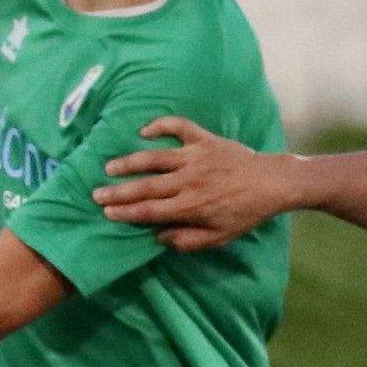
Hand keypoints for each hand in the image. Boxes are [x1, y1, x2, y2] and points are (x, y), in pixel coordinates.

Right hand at [94, 118, 285, 250]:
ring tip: (110, 167)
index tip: (106, 212)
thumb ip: (187, 240)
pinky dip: (160, 125)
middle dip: (118, 191)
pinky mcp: (204, 140)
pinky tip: (144, 131)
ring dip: (129, 162)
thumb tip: (158, 237)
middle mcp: (188, 181)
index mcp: (190, 206)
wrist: (271, 183)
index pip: (150, 211)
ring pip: (154, 158)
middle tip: (95, 193)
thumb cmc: (245, 213)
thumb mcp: (219, 237)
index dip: (125, 212)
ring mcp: (195, 157)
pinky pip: (179, 127)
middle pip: (145, 186)